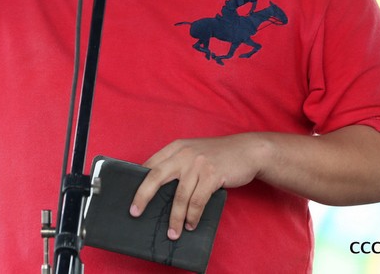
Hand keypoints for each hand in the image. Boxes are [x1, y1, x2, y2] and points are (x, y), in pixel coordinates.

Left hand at [130, 135, 265, 239]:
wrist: (247, 150)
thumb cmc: (218, 155)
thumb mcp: (193, 152)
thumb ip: (178, 163)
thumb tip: (159, 188)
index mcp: (176, 147)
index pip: (151, 164)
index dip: (140, 181)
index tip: (132, 197)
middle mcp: (184, 153)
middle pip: (157, 176)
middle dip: (144, 196)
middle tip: (135, 212)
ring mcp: (198, 164)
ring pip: (179, 195)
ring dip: (175, 217)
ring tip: (172, 232)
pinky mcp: (212, 174)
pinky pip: (198, 201)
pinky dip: (193, 216)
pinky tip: (191, 225)